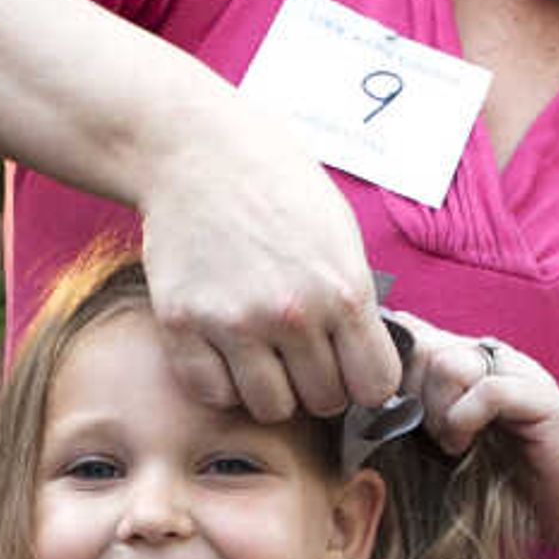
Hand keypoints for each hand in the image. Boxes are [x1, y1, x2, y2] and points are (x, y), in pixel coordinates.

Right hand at [133, 111, 395, 422]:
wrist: (199, 152)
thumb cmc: (277, 187)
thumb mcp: (340, 236)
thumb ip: (354, 302)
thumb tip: (365, 365)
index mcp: (343, 290)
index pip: (375, 385)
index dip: (365, 380)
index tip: (350, 366)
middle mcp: (291, 313)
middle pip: (323, 401)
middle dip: (318, 383)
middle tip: (301, 353)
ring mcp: (233, 322)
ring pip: (269, 407)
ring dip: (271, 389)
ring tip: (264, 354)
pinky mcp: (182, 324)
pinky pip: (211, 392)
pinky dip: (220, 381)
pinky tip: (225, 350)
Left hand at [397, 316, 558, 540]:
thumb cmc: (515, 483)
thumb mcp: (452, 445)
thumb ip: (419, 414)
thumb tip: (365, 397)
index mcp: (473, 362)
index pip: (415, 334)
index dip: (391, 371)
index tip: (384, 412)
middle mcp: (496, 358)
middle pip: (425, 347)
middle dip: (411, 398)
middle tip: (424, 437)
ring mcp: (523, 375)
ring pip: (452, 363)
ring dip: (438, 411)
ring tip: (449, 444)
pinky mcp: (543, 400)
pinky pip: (486, 390)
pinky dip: (465, 421)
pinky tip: (465, 448)